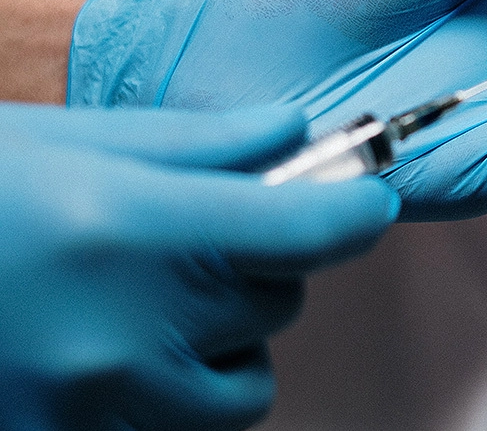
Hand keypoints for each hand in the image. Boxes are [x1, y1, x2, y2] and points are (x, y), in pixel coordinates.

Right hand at [0, 101, 396, 429]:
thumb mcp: (75, 140)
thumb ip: (201, 143)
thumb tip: (294, 130)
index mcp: (132, 233)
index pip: (311, 234)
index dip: (354, 212)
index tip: (366, 202)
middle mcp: (121, 336)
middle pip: (277, 307)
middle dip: (263, 268)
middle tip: (209, 238)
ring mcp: (90, 407)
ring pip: (240, 389)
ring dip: (226, 345)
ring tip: (160, 303)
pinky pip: (172, 430)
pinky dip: (168, 393)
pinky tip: (118, 347)